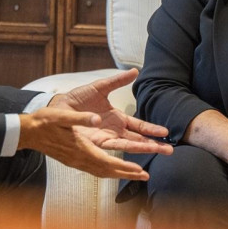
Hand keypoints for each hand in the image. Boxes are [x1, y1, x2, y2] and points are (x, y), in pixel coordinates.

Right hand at [18, 107, 151, 179]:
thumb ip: (80, 118)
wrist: (27, 132)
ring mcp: (75, 161)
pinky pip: (94, 169)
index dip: (124, 167)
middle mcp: (79, 158)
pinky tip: (111, 168)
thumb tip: (97, 118)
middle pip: (107, 171)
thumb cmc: (44, 121)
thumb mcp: (61, 115)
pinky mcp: (72, 160)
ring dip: (118, 173)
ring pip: (101, 171)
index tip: (139, 169)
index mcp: (80, 148)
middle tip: (144, 176)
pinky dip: (107, 170)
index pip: (107, 162)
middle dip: (126, 173)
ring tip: (133, 174)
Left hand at [49, 69, 173, 155]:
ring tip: (158, 152)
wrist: (58, 107)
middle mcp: (114, 131)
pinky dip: (124, 153)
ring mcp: (105, 138)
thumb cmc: (77, 98)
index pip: (139, 126)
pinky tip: (134, 158)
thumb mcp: (99, 87)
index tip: (165, 132)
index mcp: (117, 118)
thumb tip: (135, 70)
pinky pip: (111, 149)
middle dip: (153, 144)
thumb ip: (117, 81)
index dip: (151, 129)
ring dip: (143, 149)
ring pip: (128, 146)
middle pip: (138, 139)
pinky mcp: (95, 143)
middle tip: (169, 149)